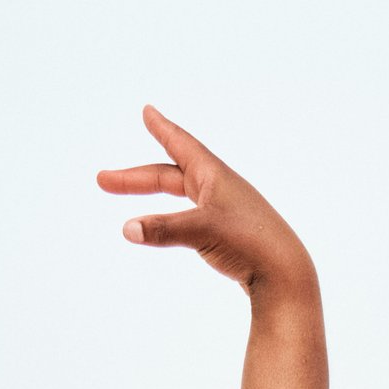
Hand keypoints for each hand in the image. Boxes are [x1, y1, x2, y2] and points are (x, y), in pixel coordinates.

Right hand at [98, 109, 313, 296]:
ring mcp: (226, 213)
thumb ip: (163, 229)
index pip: (181, 145)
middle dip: (135, 178)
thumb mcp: (202, 231)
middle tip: (102, 180)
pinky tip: (167, 226)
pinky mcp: (230, 237)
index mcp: (214, 177)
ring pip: (180, 196)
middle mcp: (220, 190)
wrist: (286, 277)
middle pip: (170, 176)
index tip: (147, 112)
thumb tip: (126, 229)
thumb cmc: (250, 244)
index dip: (161, 129)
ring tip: (126, 194)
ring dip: (152, 196)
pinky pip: (191, 218)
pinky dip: (171, 216)